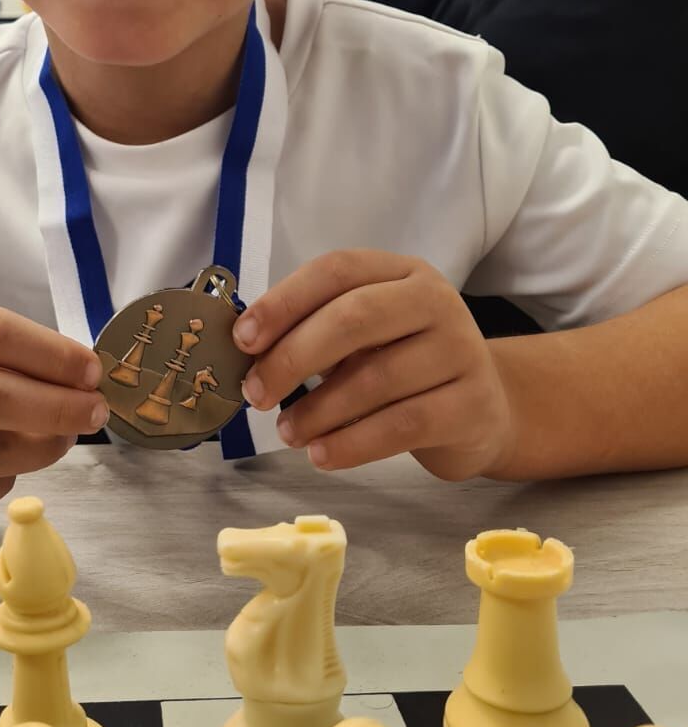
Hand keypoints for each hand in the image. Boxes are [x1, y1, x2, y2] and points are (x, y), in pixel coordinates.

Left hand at [233, 250, 514, 479]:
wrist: (484, 408)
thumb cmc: (404, 365)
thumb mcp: (364, 337)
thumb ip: (314, 331)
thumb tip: (248, 352)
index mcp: (400, 272)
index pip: (336, 271)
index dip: (284, 302)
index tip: (243, 339)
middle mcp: (435, 301)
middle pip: (354, 318)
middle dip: (293, 356)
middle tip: (256, 393)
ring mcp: (461, 351)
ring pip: (376, 378)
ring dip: (318, 410)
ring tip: (287, 432)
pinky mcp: (471, 405)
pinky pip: (402, 425)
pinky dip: (353, 444)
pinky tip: (322, 455)